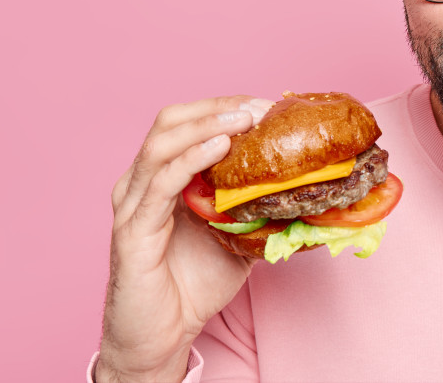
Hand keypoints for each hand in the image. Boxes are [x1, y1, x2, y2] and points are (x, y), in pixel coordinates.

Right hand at [96, 96, 272, 382]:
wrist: (163, 337)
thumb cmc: (194, 285)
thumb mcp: (240, 237)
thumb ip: (262, 209)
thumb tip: (310, 192)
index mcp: (164, 177)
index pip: (190, 122)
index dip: (227, 107)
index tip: (269, 105)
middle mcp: (142, 182)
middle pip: (171, 121)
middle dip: (219, 108)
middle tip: (260, 108)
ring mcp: (133, 203)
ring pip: (161, 143)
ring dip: (207, 124)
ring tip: (244, 119)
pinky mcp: (132, 230)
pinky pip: (160, 183)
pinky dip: (191, 159)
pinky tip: (219, 147)